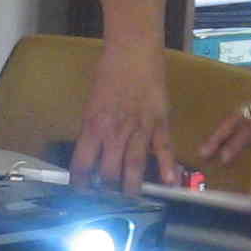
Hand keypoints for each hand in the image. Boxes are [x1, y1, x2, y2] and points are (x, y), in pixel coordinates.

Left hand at [72, 44, 173, 193]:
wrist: (133, 50)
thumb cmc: (109, 71)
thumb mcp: (92, 102)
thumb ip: (93, 127)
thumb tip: (93, 148)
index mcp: (93, 126)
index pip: (83, 164)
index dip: (81, 184)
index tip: (82, 192)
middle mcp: (114, 132)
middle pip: (109, 172)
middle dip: (107, 190)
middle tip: (108, 199)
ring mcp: (139, 128)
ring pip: (134, 166)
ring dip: (131, 187)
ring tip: (131, 200)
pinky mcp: (159, 122)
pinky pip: (163, 149)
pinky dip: (167, 167)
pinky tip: (169, 183)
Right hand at [199, 98, 250, 172]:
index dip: (236, 142)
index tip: (223, 158)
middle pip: (239, 117)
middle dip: (220, 134)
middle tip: (203, 151)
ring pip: (242, 119)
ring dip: (225, 132)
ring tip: (208, 149)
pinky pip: (250, 124)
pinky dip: (236, 134)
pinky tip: (227, 147)